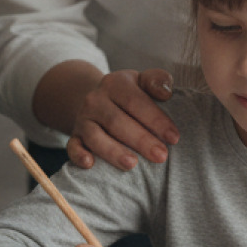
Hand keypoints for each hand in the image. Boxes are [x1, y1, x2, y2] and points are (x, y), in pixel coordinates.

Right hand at [64, 68, 178, 171]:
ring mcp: (83, 119)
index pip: (135, 101)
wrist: (97, 101)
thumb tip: (166, 93)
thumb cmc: (130, 96)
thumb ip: (157, 81)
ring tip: (132, 164)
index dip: (156, 120)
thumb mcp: (142, 81)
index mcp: (115, 83)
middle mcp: (95, 100)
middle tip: (161, 156)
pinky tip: (90, 164)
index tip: (174, 138)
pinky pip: (72, 147)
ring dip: (113, 151)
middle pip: (117, 121)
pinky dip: (79, 155)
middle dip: (141, 140)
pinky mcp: (75, 136)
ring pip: (95, 136)